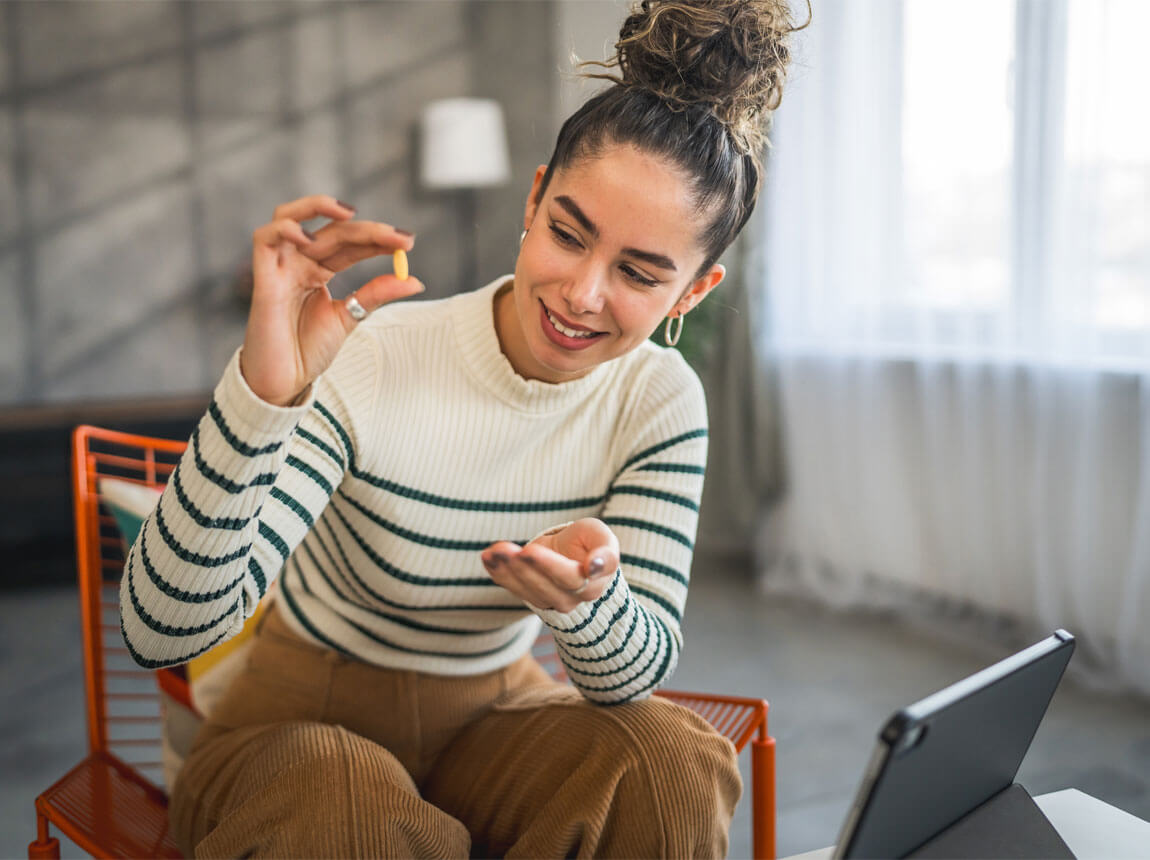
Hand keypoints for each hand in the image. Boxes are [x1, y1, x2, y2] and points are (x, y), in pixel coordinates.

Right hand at [240, 194, 424, 405]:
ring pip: (289, 217)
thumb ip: (376, 294)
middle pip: (333, 232)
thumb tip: (416, 280)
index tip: (408, 242)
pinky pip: (265, 238)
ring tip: (350, 213)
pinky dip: (285, 228)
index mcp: (319, 270)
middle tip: (400, 237)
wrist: (284, 379)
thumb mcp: (351, 317)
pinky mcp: (262, 276)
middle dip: (368, 231)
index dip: (378, 239)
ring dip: (317, 206)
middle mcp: (299, 262)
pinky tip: (311, 236)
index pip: (351, 244)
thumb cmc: (309, 350)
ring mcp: (280, 266)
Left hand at [481, 518, 620, 611]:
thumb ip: (606, 552)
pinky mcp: (530, 595)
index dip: (550, 566)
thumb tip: (594, 567)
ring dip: (507, 570)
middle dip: (524, 567)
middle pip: (545, 586)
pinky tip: (488, 557)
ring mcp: (549, 601)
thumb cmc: (590, 542)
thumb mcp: (602, 538)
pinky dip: (498, 573)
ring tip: (495, 551)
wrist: (576, 554)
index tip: (530, 552)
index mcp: (592, 583)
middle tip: (507, 550)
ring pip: (527, 589)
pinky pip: (512, 587)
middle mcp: (572, 598)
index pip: (571, 578)